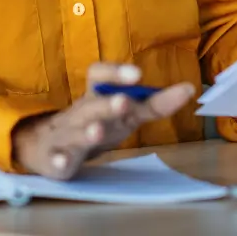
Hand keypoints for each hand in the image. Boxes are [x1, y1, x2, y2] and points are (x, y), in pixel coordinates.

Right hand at [12, 63, 193, 178]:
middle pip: (92, 106)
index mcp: (95, 97)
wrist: (48, 145)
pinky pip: (55, 160)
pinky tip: (64, 163)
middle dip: (107, 104)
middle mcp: (80, 113)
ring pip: (74, 133)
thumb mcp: (123, 114)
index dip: (116, 73)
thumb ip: (152, 103)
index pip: (99, 75)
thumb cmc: (95, 124)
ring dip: (86, 131)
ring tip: (97, 131)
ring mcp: (65, 136)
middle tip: (124, 101)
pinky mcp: (54, 159)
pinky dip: (58, 161)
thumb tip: (188, 89)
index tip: (138, 74)